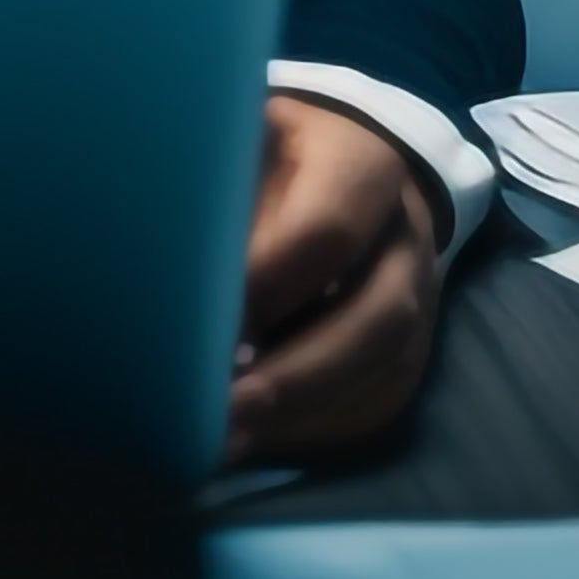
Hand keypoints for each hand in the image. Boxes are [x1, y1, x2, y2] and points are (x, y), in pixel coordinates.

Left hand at [225, 91, 445, 469]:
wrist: (343, 154)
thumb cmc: (269, 149)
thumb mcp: (241, 136)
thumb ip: (214, 188)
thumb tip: (157, 270)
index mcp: (361, 165)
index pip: (328, 230)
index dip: (268, 283)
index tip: (201, 322)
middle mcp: (405, 235)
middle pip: (379, 316)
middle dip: (299, 374)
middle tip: (223, 411)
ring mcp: (421, 294)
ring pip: (388, 369)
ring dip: (307, 413)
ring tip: (229, 441)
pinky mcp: (413, 343)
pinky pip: (383, 399)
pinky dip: (322, 428)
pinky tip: (261, 441)